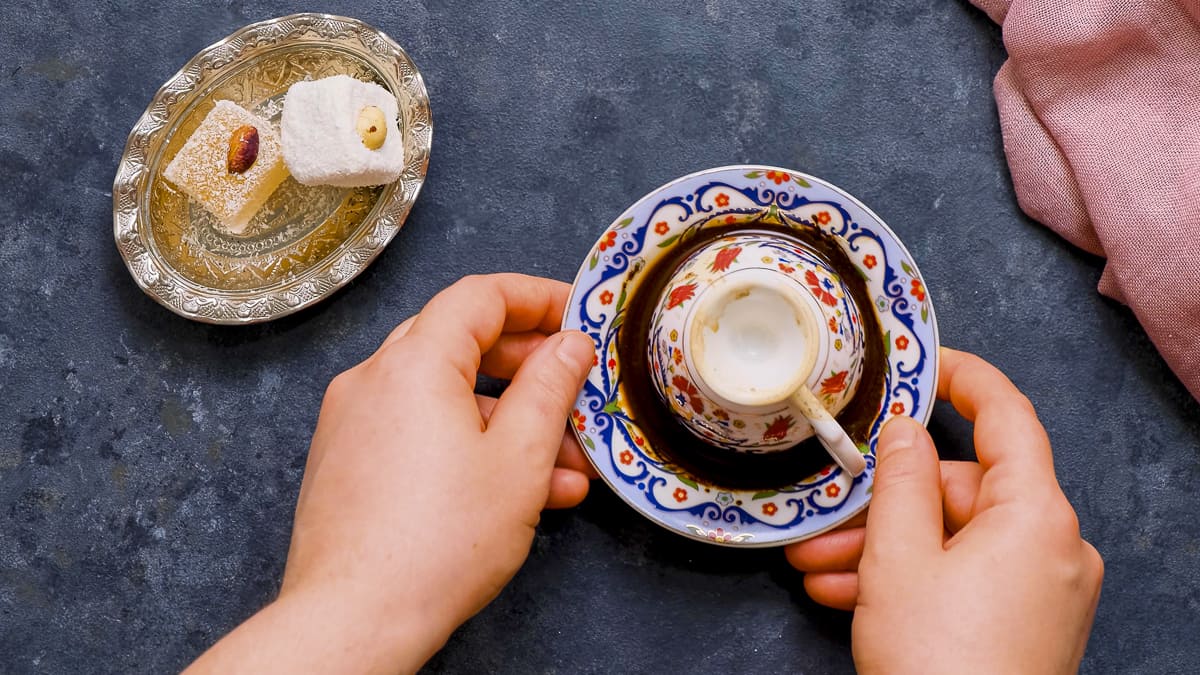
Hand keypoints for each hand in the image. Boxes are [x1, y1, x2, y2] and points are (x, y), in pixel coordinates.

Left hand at [186, 274, 597, 673]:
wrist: (354, 619)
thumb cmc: (437, 544)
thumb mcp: (519, 458)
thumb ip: (550, 387)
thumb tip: (569, 344)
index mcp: (413, 363)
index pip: (480, 296)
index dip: (537, 297)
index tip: (577, 314)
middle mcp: (373, 380)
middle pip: (462, 343)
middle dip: (530, 369)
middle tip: (577, 390)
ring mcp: (354, 423)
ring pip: (445, 398)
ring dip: (509, 421)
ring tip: (567, 466)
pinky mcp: (348, 464)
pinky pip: (418, 434)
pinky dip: (469, 447)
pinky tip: (519, 490)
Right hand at [786, 348, 1102, 673]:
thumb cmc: (940, 664)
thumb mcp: (899, 557)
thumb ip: (902, 478)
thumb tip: (906, 429)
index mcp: (1035, 516)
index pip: (1008, 417)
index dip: (966, 379)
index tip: (927, 361)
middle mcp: (1053, 548)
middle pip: (963, 492)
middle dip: (886, 505)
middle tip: (826, 522)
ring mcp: (1043, 591)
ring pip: (953, 540)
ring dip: (885, 550)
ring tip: (819, 569)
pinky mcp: (1027, 625)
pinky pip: (965, 578)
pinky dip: (913, 580)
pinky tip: (850, 596)